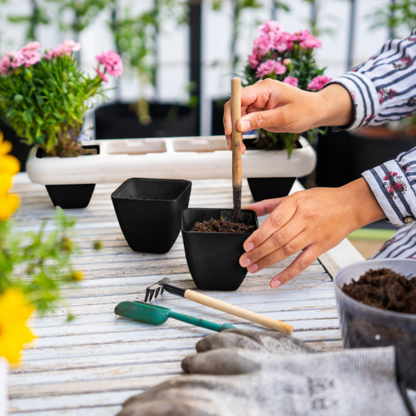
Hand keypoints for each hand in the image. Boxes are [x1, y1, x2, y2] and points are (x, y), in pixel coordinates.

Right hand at [223, 79, 353, 151]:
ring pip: (237, 117)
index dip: (230, 114)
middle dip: (231, 127)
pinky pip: (244, 122)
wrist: (315, 111)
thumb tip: (240, 125)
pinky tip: (241, 145)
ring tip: (238, 149)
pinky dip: (241, 134)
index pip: (239, 98)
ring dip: (235, 134)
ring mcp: (257, 102)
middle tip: (233, 145)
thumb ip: (261, 120)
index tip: (230, 131)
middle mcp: (258, 93)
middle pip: (235, 108)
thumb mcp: (284, 117)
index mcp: (264, 88)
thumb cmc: (305, 110)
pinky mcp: (258, 112)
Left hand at [239, 178, 384, 287]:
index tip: (247, 244)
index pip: (274, 221)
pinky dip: (288, 274)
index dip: (259, 235)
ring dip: (268, 262)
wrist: (350, 206)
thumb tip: (248, 210)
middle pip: (278, 239)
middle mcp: (304, 219)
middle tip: (245, 260)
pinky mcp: (320, 247)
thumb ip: (269, 204)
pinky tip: (275, 281)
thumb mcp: (294, 196)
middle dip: (258, 251)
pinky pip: (302, 263)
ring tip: (253, 268)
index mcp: (295, 204)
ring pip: (287, 251)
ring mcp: (313, 234)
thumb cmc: (322, 200)